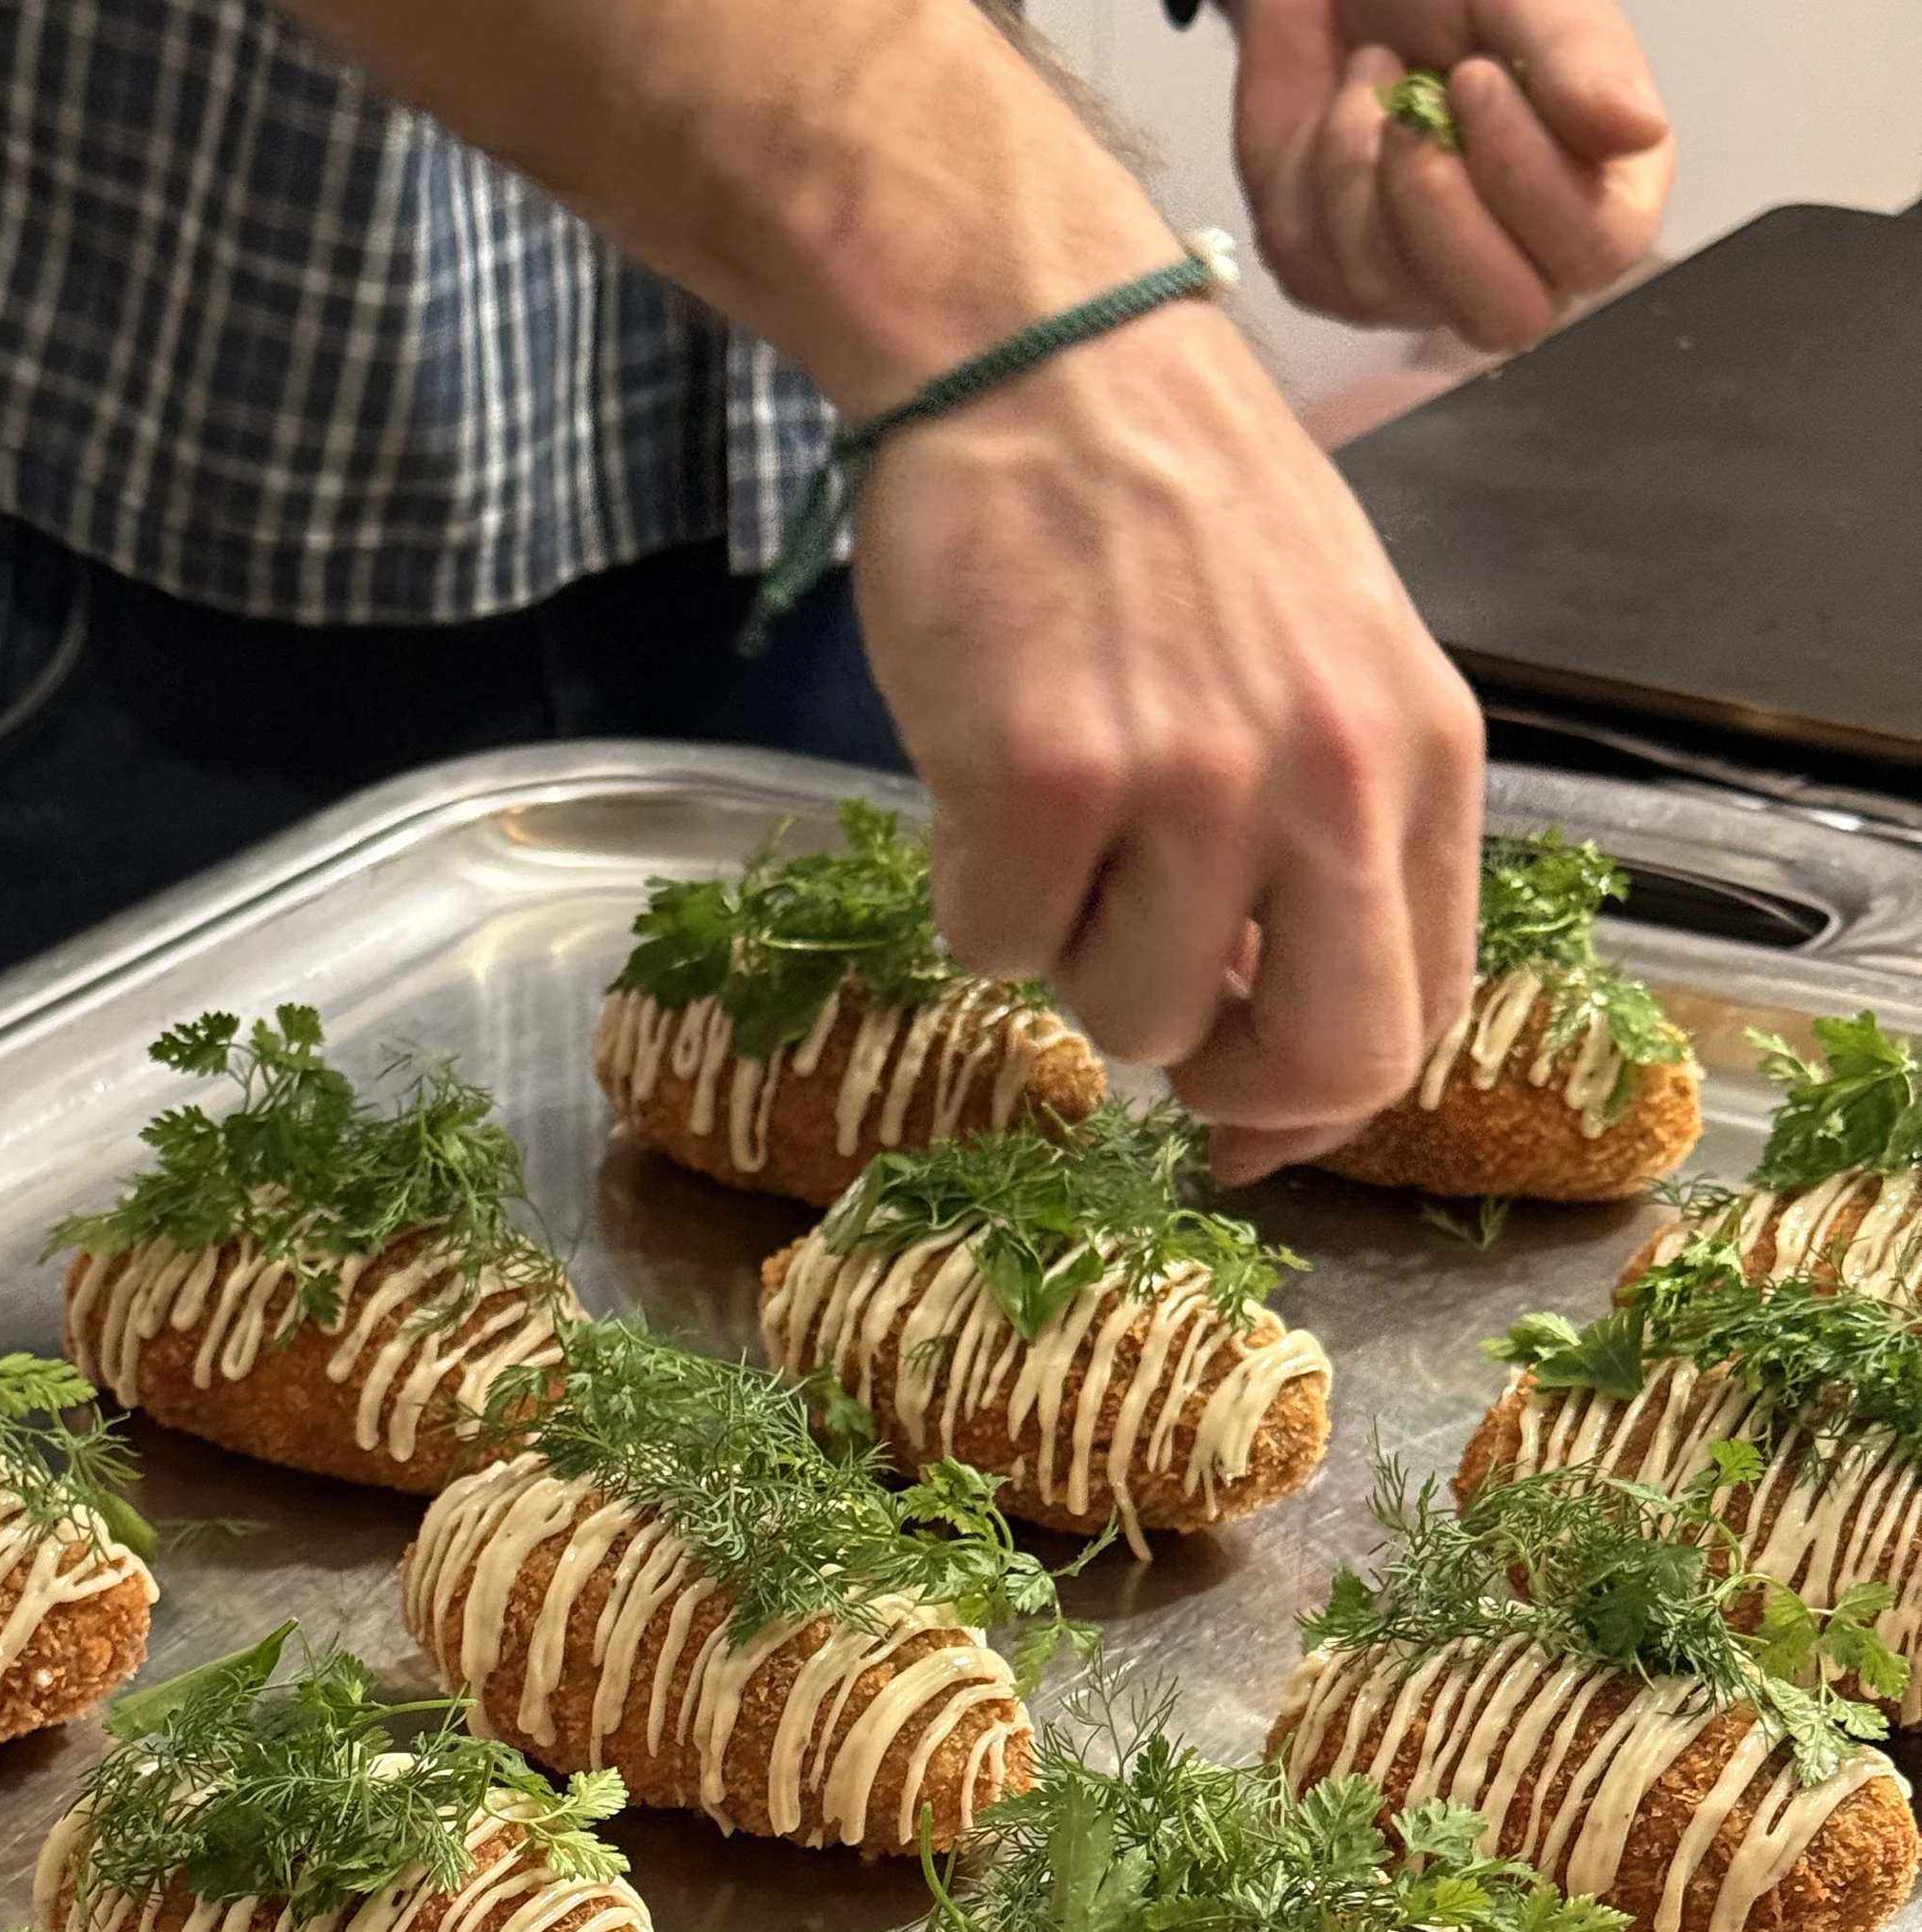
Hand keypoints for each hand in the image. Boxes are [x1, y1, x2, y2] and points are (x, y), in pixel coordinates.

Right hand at [853, 290, 1484, 1182]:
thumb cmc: (1172, 504)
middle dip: (1230, 1086)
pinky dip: (971, 892)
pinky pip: (995, 948)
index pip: (1422, 1014)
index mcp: (1423, 752)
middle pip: (1329, 1058)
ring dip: (1075, 956)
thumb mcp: (1334, 655)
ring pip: (1134, 1017)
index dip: (1323, 1102)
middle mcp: (1334, 774)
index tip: (1246, 1119)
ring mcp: (1191, 778)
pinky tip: (983, 774)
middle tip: (1165, 1040)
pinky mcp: (1042, 776)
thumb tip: (1273, 1046)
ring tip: (1061, 821)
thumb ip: (1339, 834)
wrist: (1041, 350)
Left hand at [1234, 0, 1673, 353]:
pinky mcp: (1337, 280)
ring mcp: (1424, 281)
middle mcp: (1520, 254)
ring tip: (1378, 76)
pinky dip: (1325, 165)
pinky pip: (1325, 267)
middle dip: (1446, 214)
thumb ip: (1583, 58)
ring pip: (1395, 290)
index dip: (1530, 179)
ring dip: (1368, 168)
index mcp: (1600, 183)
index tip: (1474, 77)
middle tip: (1414, 114)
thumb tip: (1640, 131)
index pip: (1599, 250)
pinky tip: (1345, 106)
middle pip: (1508, 317)